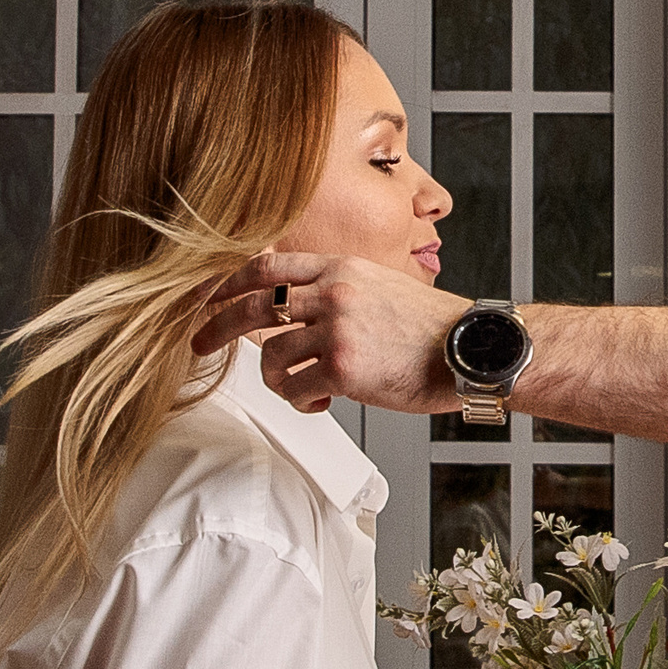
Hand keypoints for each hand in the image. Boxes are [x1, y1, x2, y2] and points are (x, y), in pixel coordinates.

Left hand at [193, 250, 464, 415]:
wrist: (470, 349)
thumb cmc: (430, 328)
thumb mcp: (379, 285)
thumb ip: (337, 289)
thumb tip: (293, 308)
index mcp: (341, 269)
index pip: (267, 266)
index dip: (226, 281)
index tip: (204, 296)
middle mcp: (334, 293)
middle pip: (253, 306)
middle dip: (215, 326)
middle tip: (197, 344)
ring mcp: (338, 329)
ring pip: (270, 357)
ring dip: (276, 380)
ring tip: (300, 388)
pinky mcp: (344, 368)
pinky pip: (295, 389)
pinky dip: (301, 402)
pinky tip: (323, 402)